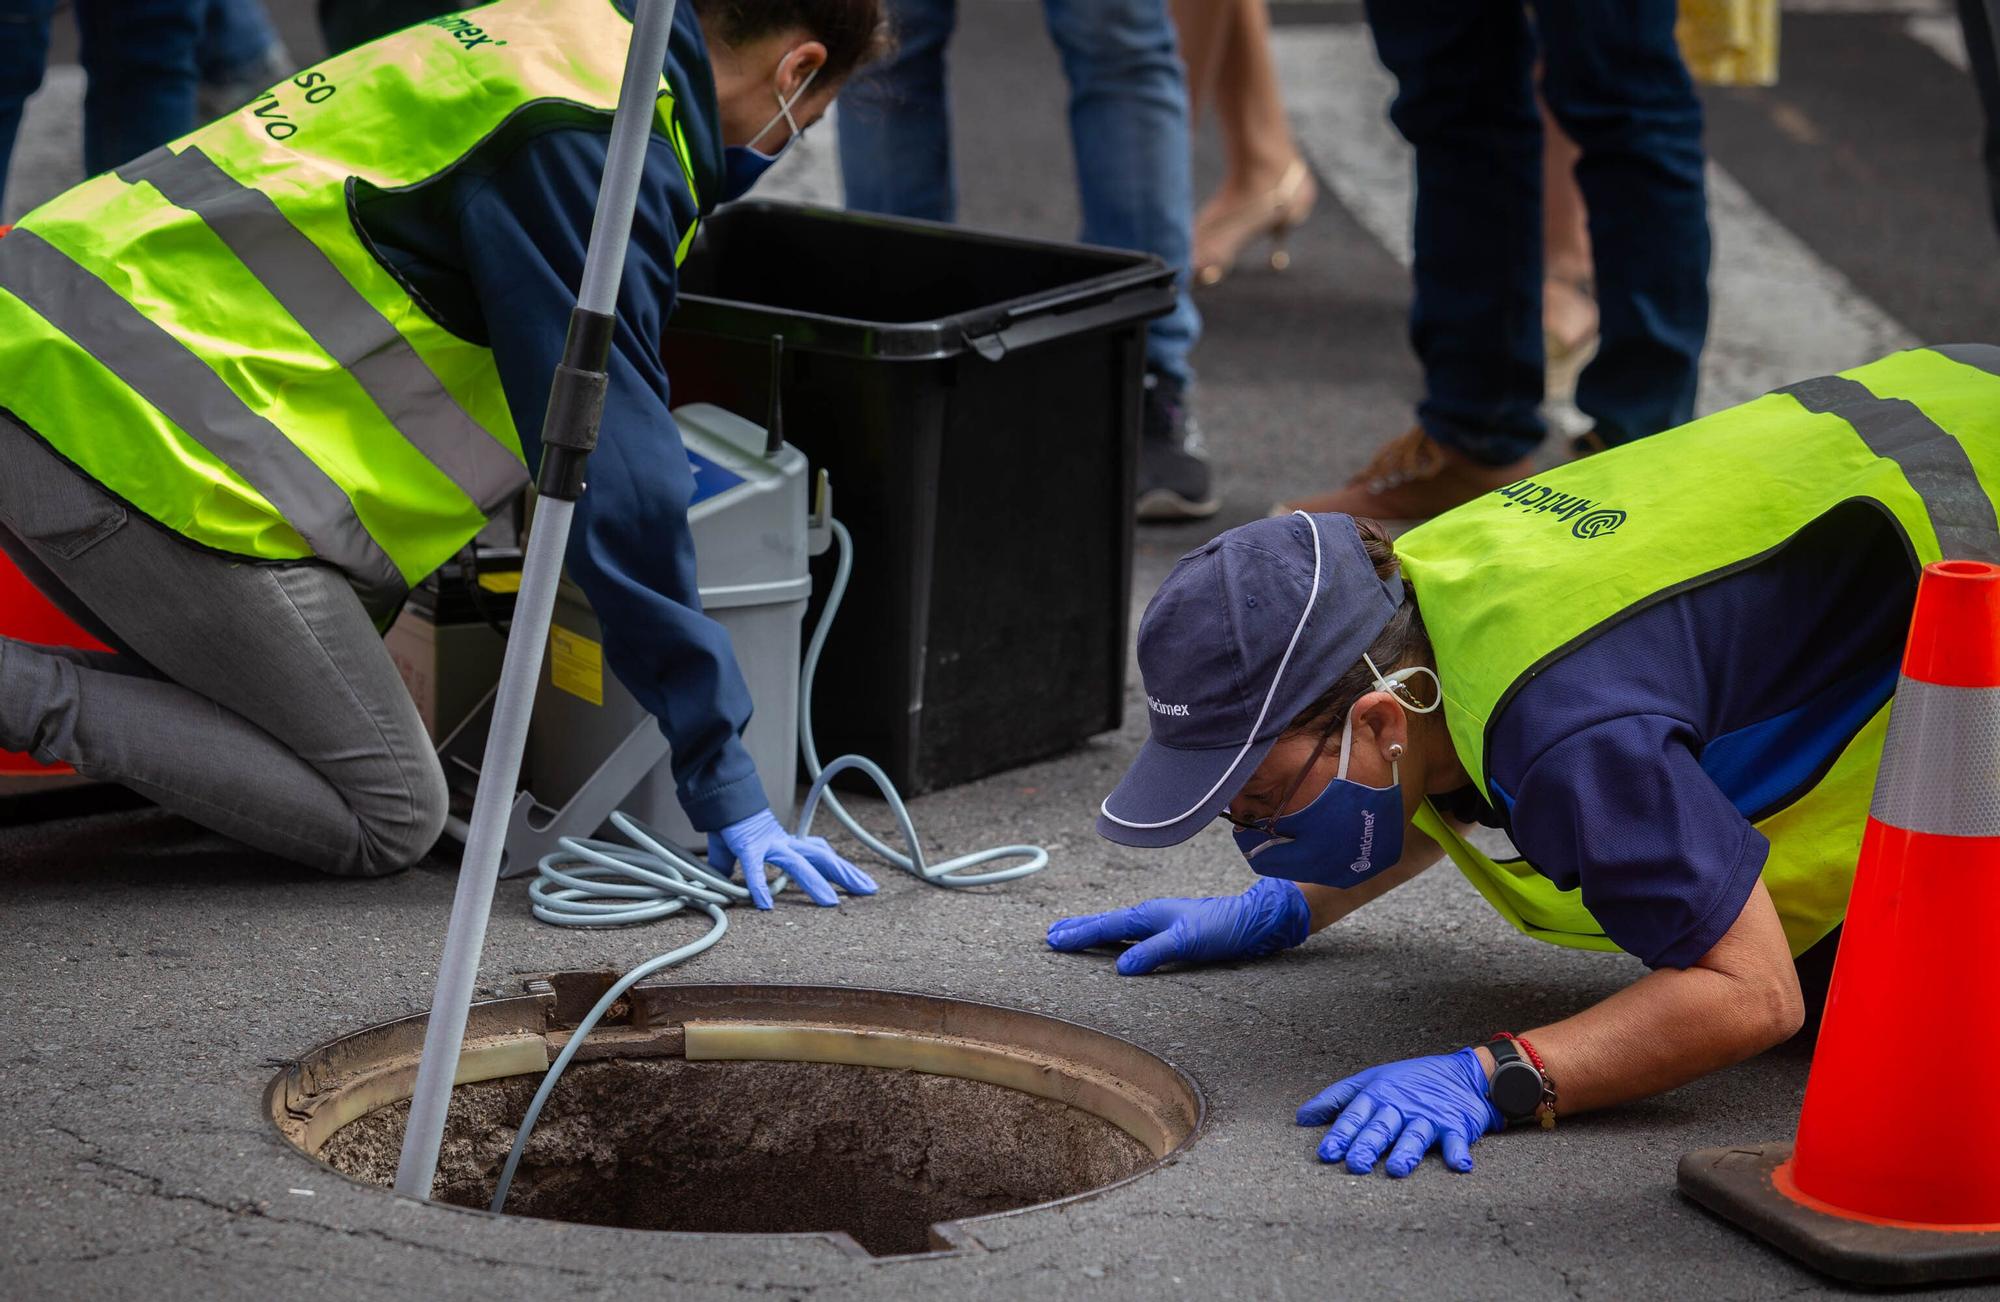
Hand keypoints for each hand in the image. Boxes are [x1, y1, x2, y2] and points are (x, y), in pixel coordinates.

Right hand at [707, 809, 877, 908]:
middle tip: (869, 890)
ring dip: (816, 884)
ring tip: (832, 903)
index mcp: (787, 844)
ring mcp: (769, 845)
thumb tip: (733, 890)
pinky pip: (755, 869)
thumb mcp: (744, 852)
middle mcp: (784, 844)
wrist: (720, 797)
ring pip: (799, 864)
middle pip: (822, 859)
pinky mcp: (747, 847)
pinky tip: (766, 905)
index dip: (841, 868)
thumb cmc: (732, 824)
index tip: (860, 882)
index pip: (821, 855)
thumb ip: (746, 873)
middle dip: (846, 874)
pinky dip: (760, 886)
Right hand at [1045, 877, 1310, 974]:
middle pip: (1106, 923)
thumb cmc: (1222, 929)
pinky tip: (1117, 945)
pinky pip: (1132, 935)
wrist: (1254, 921)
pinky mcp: (1172, 932)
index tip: (1053, 939)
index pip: (1105, 927)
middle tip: (1052, 934)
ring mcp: (1161, 922)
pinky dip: (1115, 938)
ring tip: (1074, 935)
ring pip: (1118, 928)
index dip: (1079, 935)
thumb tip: (1120, 969)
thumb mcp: (1186, 942)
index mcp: (1149, 915)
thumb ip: (1153, 953)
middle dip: (1079, 929)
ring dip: (1094, 932)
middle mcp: (1151, 915)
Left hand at [1297, 1047, 1502, 1176]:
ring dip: (1407, 1151)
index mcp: (1378, 1096)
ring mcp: (1428, 1116)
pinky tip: (1458, 1164)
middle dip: (1368, 1145)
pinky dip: (1458, 1151)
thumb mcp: (1370, 1081)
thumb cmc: (1409, 1081)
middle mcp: (1400, 1106)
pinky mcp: (1455, 1125)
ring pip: (1415, 1134)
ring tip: (1396, 1169)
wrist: (1463, 1074)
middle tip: (1356, 1164)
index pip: (1355, 1116)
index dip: (1341, 1134)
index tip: (1327, 1153)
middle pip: (1382, 1127)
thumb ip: (1336, 1099)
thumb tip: (1301, 1118)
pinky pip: (1456, 1139)